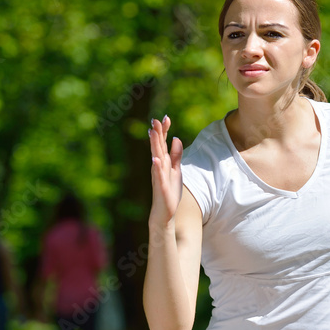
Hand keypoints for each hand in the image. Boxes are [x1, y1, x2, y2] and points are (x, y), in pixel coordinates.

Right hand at [148, 115, 183, 229]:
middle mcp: (159, 167)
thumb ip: (176, 155)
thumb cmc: (169, 191)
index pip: (163, 143)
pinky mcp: (161, 187)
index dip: (164, 131)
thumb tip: (176, 138)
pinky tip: (155, 159)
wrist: (164, 213)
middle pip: (158, 147)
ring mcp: (158, 176)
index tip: (166, 117)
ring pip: (156, 157)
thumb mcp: (176, 170)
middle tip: (155, 119)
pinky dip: (157, 167)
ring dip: (154, 145)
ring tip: (153, 133)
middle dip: (157, 133)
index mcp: (163, 162)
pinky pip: (158, 175)